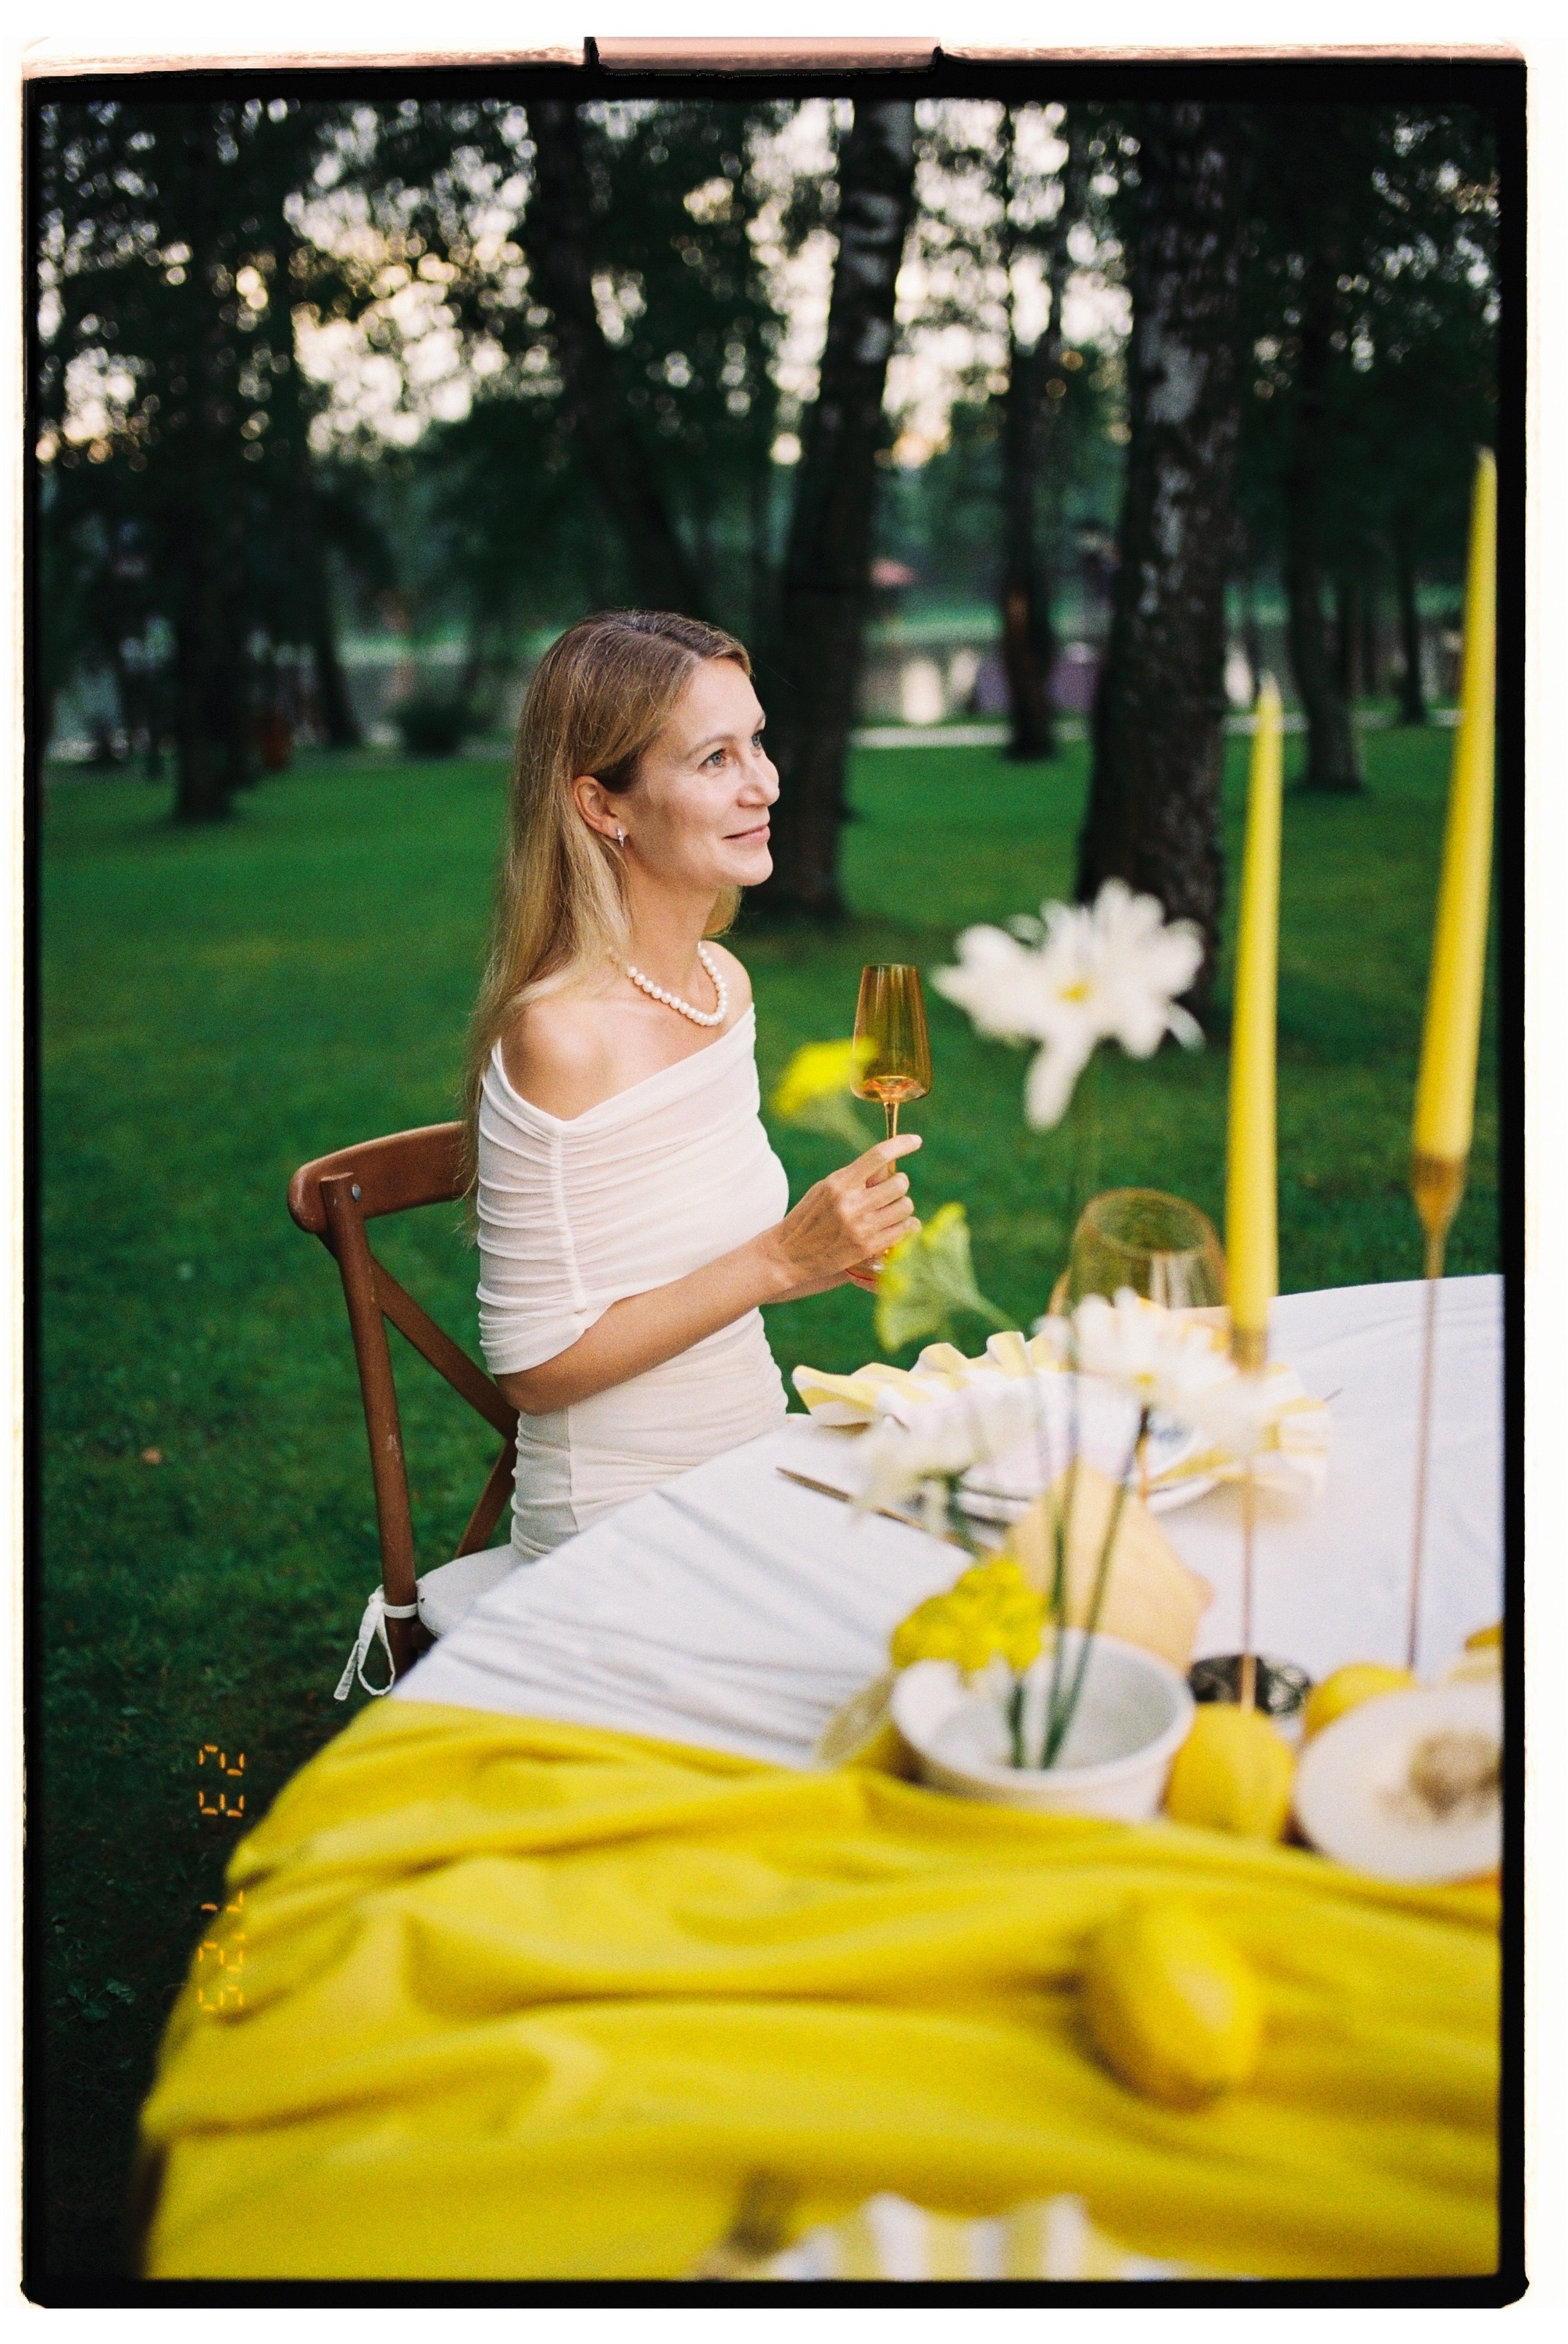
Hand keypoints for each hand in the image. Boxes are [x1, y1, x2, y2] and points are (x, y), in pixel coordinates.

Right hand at [763, 1135, 920, 1302]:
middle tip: (890, 1191)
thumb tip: (886, 1167)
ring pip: (905, 1207)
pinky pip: (904, 1230)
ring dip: (902, 1207)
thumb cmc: (808, 1218)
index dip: (901, 1144)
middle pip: (899, 1183)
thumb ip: (853, 1178)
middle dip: (899, 1184)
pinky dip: (905, 1226)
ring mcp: (861, 1227)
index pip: (878, 1156)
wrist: (788, 1256)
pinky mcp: (868, 1248)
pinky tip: (895, 1226)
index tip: (915, 1141)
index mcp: (839, 1183)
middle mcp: (851, 1203)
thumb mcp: (824, 1190)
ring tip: (889, 1211)